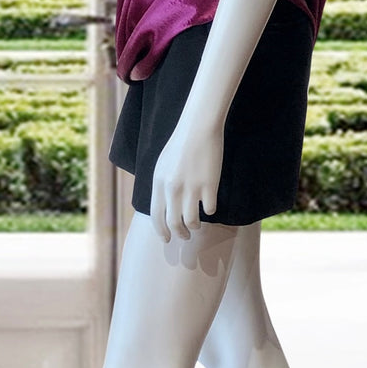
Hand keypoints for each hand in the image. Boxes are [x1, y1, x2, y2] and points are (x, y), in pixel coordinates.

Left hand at [149, 117, 223, 241]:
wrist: (198, 128)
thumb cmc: (180, 146)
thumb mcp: (162, 167)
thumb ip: (161, 188)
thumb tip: (164, 209)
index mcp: (159, 184)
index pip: (156, 217)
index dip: (161, 232)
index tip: (167, 239)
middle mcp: (173, 189)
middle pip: (174, 223)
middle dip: (179, 234)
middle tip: (185, 236)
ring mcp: (191, 188)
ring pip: (192, 221)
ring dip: (195, 227)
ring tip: (197, 226)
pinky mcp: (209, 185)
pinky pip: (210, 209)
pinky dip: (210, 210)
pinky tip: (210, 205)